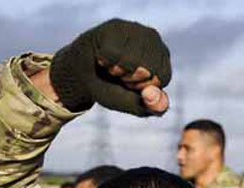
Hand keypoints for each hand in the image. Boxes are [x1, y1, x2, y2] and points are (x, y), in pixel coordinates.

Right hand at [49, 18, 171, 115]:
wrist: (81, 76)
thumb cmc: (111, 87)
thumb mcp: (133, 103)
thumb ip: (152, 106)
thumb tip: (153, 93)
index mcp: (162, 57)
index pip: (162, 77)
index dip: (143, 87)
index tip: (132, 84)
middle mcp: (152, 38)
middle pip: (148, 69)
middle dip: (130, 80)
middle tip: (119, 74)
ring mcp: (134, 28)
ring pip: (131, 61)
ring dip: (116, 70)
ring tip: (111, 65)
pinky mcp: (114, 26)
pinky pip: (113, 53)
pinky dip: (104, 61)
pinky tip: (101, 56)